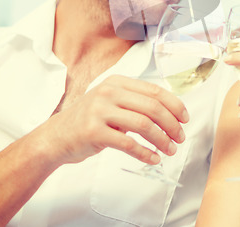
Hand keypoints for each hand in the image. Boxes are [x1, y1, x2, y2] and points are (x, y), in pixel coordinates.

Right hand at [37, 75, 188, 165]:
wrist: (55, 137)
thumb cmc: (88, 119)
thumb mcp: (110, 101)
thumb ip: (135, 101)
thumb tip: (170, 112)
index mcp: (117, 82)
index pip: (155, 91)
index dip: (174, 105)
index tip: (185, 118)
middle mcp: (109, 92)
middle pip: (153, 107)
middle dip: (172, 124)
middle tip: (180, 137)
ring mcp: (100, 111)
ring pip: (144, 125)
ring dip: (162, 139)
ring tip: (170, 149)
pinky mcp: (94, 131)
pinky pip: (128, 143)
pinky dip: (145, 153)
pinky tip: (153, 158)